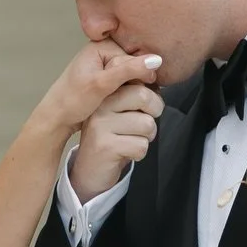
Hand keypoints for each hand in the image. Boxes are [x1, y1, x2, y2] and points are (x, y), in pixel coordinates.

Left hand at [39, 42, 163, 148]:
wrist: (57, 118)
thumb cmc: (72, 101)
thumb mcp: (101, 84)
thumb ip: (129, 70)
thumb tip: (156, 60)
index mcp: (102, 45)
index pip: (136, 57)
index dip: (140, 77)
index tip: (131, 93)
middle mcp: (104, 51)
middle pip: (136, 66)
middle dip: (135, 84)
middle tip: (122, 99)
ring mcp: (105, 64)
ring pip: (133, 76)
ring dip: (132, 90)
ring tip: (121, 102)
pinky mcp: (106, 77)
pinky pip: (126, 82)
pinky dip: (127, 93)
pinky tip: (120, 103)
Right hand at [67, 58, 165, 201]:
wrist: (89, 171)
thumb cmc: (112, 138)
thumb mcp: (121, 111)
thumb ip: (136, 94)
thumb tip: (157, 74)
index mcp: (105, 93)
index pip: (137, 79)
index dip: (152, 94)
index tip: (146, 106)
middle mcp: (99, 105)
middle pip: (143, 96)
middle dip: (154, 112)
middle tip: (146, 123)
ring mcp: (100, 125)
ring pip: (147, 123)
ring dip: (147, 137)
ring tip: (132, 139)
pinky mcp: (105, 146)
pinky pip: (141, 145)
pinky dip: (140, 153)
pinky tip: (126, 153)